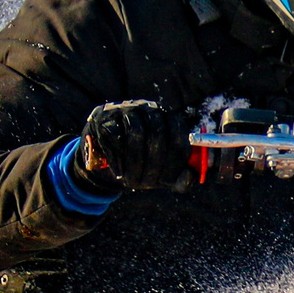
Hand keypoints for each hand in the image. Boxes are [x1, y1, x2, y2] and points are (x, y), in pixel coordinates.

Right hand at [73, 101, 193, 191]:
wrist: (103, 159)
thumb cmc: (140, 166)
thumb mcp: (161, 175)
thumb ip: (179, 178)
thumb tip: (191, 175)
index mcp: (167, 118)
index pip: (178, 133)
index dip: (175, 159)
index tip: (166, 179)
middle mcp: (147, 108)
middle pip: (157, 133)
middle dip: (153, 164)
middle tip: (146, 184)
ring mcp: (124, 109)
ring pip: (136, 132)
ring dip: (134, 162)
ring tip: (132, 180)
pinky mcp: (103, 118)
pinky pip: (114, 136)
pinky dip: (117, 158)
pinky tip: (118, 172)